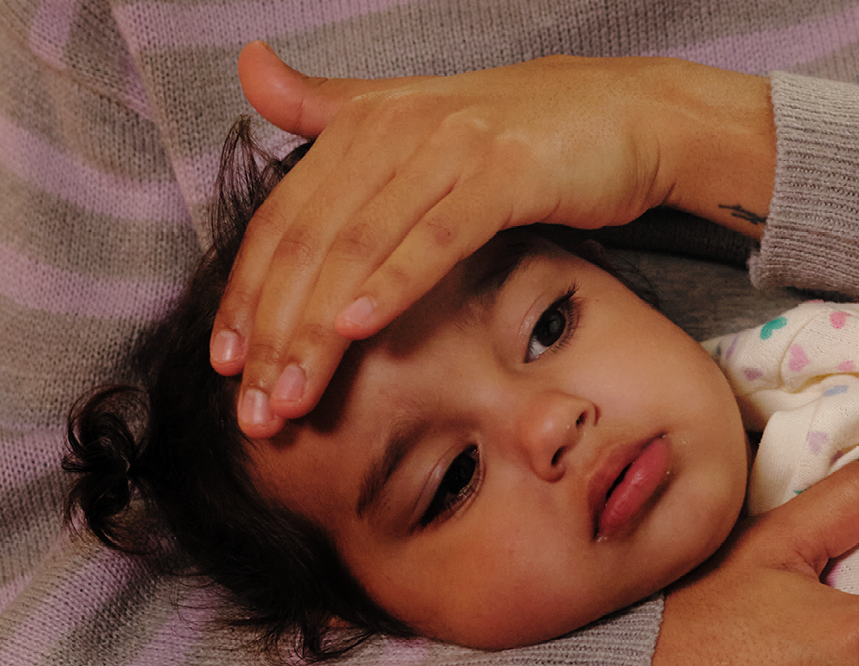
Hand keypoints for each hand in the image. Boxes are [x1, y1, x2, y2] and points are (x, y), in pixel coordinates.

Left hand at [215, 42, 777, 436]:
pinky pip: (436, 235)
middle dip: (274, 331)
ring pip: (360, 246)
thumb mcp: (416, 112)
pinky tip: (360, 329)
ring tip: (295, 393)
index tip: (227, 364)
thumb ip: (328, 105)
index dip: (247, 293)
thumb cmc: (526, 130)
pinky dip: (393, 282)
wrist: (631, 114)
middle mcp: (396, 127)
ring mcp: (450, 146)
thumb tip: (248, 66)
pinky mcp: (506, 171)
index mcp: (365, 122)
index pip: (283, 218)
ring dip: (319, 328)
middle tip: (257, 407)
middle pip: (311, 240)